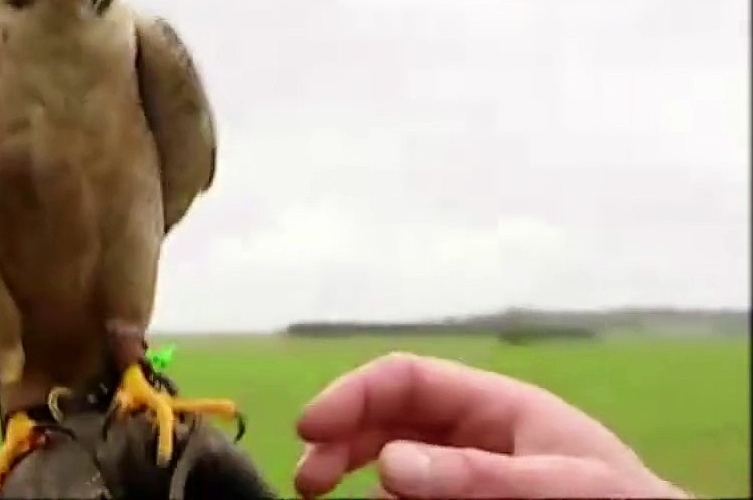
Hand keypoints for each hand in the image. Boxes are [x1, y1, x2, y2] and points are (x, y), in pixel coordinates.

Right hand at [294, 352, 687, 498]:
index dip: (352, 394)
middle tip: (309, 479)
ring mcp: (472, 469)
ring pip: (392, 454)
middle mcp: (477, 432)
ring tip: (321, 491)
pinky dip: (383, 492)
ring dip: (352, 465)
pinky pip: (415, 490)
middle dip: (340, 436)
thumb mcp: (558, 484)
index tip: (310, 427)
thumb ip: (477, 474)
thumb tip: (391, 464)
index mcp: (497, 404)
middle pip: (388, 416)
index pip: (407, 379)